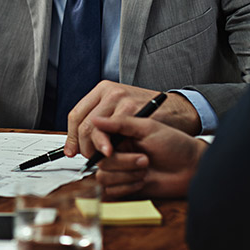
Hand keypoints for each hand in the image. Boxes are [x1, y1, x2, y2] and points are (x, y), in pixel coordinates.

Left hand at [64, 81, 201, 158]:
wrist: (178, 111)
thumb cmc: (149, 113)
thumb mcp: (120, 110)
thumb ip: (101, 122)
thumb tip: (75, 146)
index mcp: (102, 90)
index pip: (76, 115)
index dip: (71, 137)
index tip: (72, 152)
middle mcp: (109, 92)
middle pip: (83, 123)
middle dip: (84, 146)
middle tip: (89, 159)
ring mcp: (121, 99)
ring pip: (94, 130)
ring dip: (95, 149)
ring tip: (101, 159)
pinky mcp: (132, 109)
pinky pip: (111, 134)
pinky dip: (108, 148)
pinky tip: (112, 155)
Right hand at [88, 114, 205, 198]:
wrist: (191, 169)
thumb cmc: (176, 145)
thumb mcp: (149, 128)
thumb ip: (121, 123)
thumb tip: (96, 119)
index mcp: (121, 135)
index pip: (96, 138)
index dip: (99, 144)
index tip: (110, 149)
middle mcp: (118, 152)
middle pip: (100, 160)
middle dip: (123, 162)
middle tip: (145, 159)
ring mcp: (121, 170)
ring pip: (103, 176)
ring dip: (126, 175)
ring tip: (145, 170)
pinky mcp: (124, 186)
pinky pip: (111, 190)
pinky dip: (127, 187)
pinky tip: (144, 182)